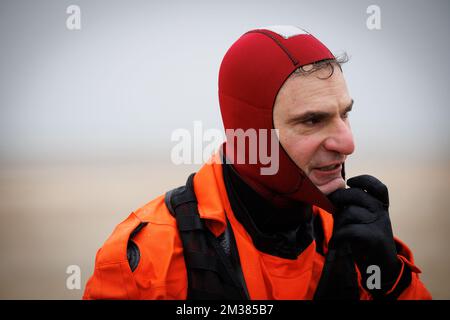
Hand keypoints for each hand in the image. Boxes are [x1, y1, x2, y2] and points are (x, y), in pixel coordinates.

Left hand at [328, 175, 401, 294]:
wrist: (381, 267)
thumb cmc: (365, 241)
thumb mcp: (362, 220)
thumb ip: (350, 206)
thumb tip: (331, 195)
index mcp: (380, 206)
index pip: (378, 187)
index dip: (364, 180)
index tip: (351, 182)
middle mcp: (382, 212)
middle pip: (355, 194)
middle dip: (339, 199)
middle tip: (334, 211)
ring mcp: (379, 223)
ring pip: (349, 212)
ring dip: (339, 223)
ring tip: (339, 234)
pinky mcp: (374, 236)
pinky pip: (348, 230)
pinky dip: (338, 237)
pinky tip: (335, 243)